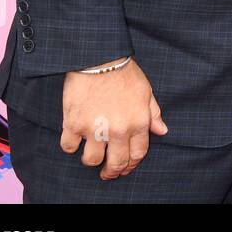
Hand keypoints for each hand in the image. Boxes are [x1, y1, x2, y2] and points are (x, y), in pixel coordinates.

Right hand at [61, 58, 167, 179]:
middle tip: (107, 173)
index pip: (137, 155)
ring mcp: (94, 129)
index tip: (125, 168)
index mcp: (138, 123)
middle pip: (116, 163)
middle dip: (112, 172)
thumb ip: (154, 114)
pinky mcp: (73, 124)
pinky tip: (75, 140)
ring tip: (92, 155)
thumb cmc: (125, 73)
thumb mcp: (146, 92)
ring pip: (92, 160)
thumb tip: (162, 131)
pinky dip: (71, 146)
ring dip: (92, 160)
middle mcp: (118, 130)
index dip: (131, 165)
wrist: (99, 58)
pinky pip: (69, 147)